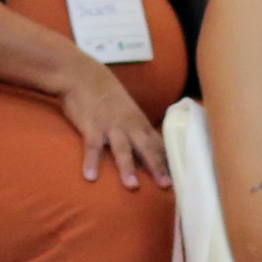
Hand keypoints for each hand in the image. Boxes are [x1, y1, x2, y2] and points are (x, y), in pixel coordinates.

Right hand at [55, 56, 170, 187]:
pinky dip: (91, 162)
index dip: (167, 161)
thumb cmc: (106, 95)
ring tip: (132, 186)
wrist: (83, 75)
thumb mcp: (126, 109)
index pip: (158, 144)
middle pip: (146, 147)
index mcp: (139, 122)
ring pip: (122, 149)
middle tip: (165, 185)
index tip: (178, 178)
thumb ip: (136, 128)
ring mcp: (110, 126)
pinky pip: (92, 147)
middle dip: (156, 167)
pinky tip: (90, 177)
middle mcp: (129, 124)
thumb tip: (148, 147)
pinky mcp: (91, 126)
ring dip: (127, 168)